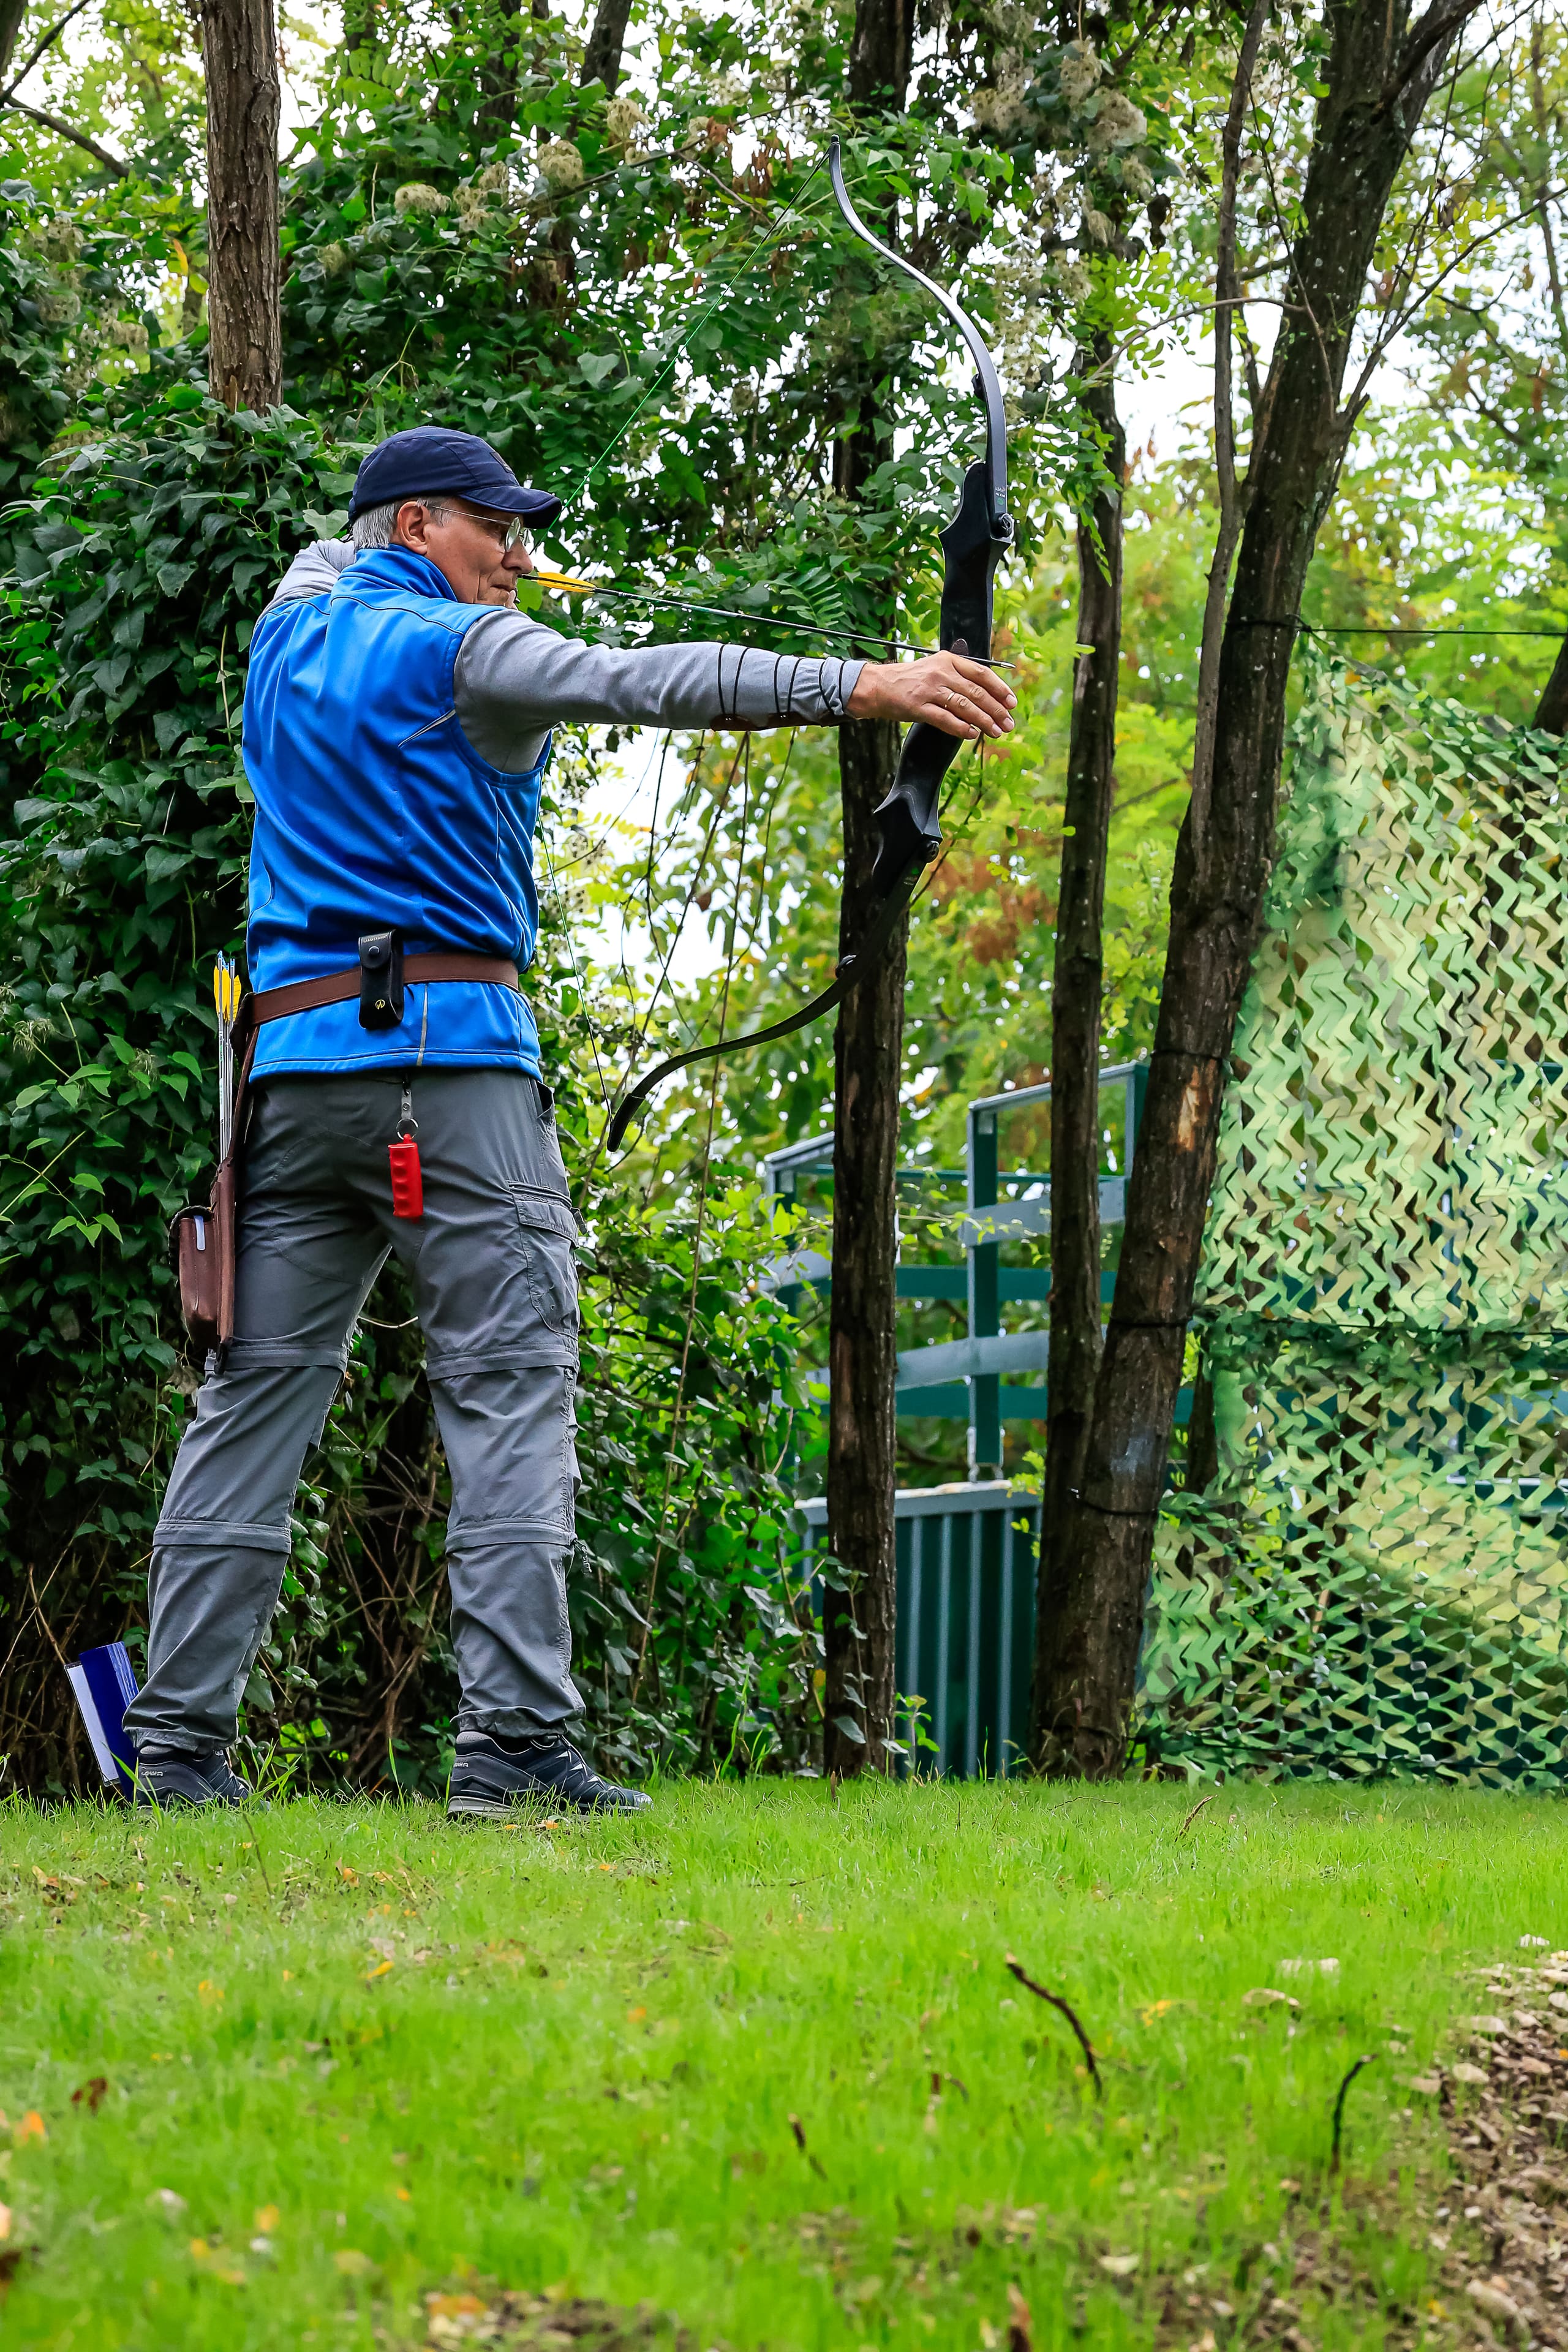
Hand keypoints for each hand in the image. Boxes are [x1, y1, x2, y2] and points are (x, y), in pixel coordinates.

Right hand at [846, 649, 1016, 739]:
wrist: (878, 686)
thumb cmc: (909, 680)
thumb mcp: (934, 668)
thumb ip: (957, 675)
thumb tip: (986, 693)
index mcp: (948, 660)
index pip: (981, 673)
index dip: (999, 689)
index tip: (1012, 702)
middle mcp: (941, 672)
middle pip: (976, 692)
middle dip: (996, 710)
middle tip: (1009, 723)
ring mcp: (929, 690)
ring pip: (965, 706)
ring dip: (984, 721)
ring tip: (996, 732)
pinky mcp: (918, 706)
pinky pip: (945, 719)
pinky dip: (961, 728)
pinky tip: (972, 734)